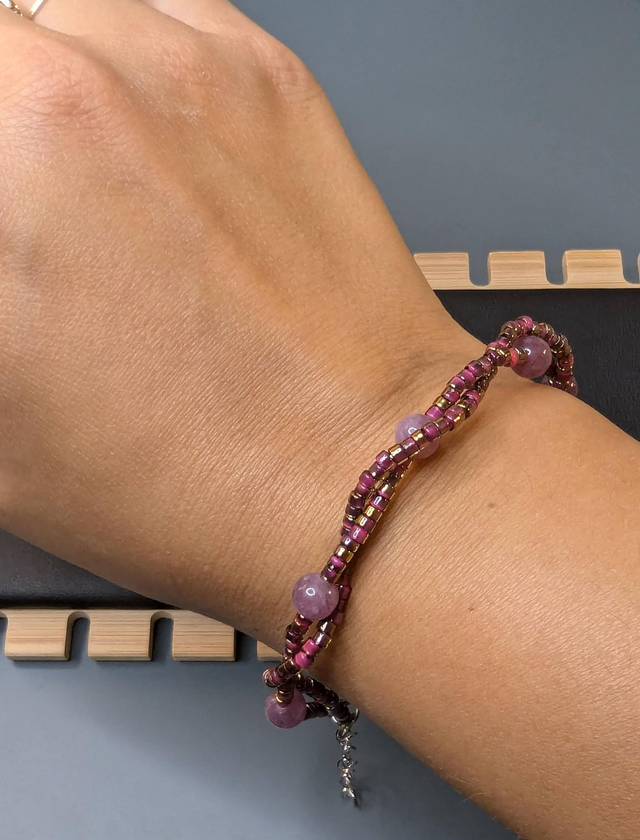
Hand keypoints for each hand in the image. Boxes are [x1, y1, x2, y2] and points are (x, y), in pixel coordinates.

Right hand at [0, 1, 479, 634]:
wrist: (353, 468)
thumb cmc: (189, 477)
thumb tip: (5, 253)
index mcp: (9, 165)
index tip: (11, 244)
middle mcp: (92, 87)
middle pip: (4, 57)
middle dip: (7, 141)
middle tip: (34, 216)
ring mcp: (195, 68)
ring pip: (66, 20)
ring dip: (51, 86)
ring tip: (78, 181)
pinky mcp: (271, 81)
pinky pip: (162, 19)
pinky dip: (134, 67)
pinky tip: (149, 152)